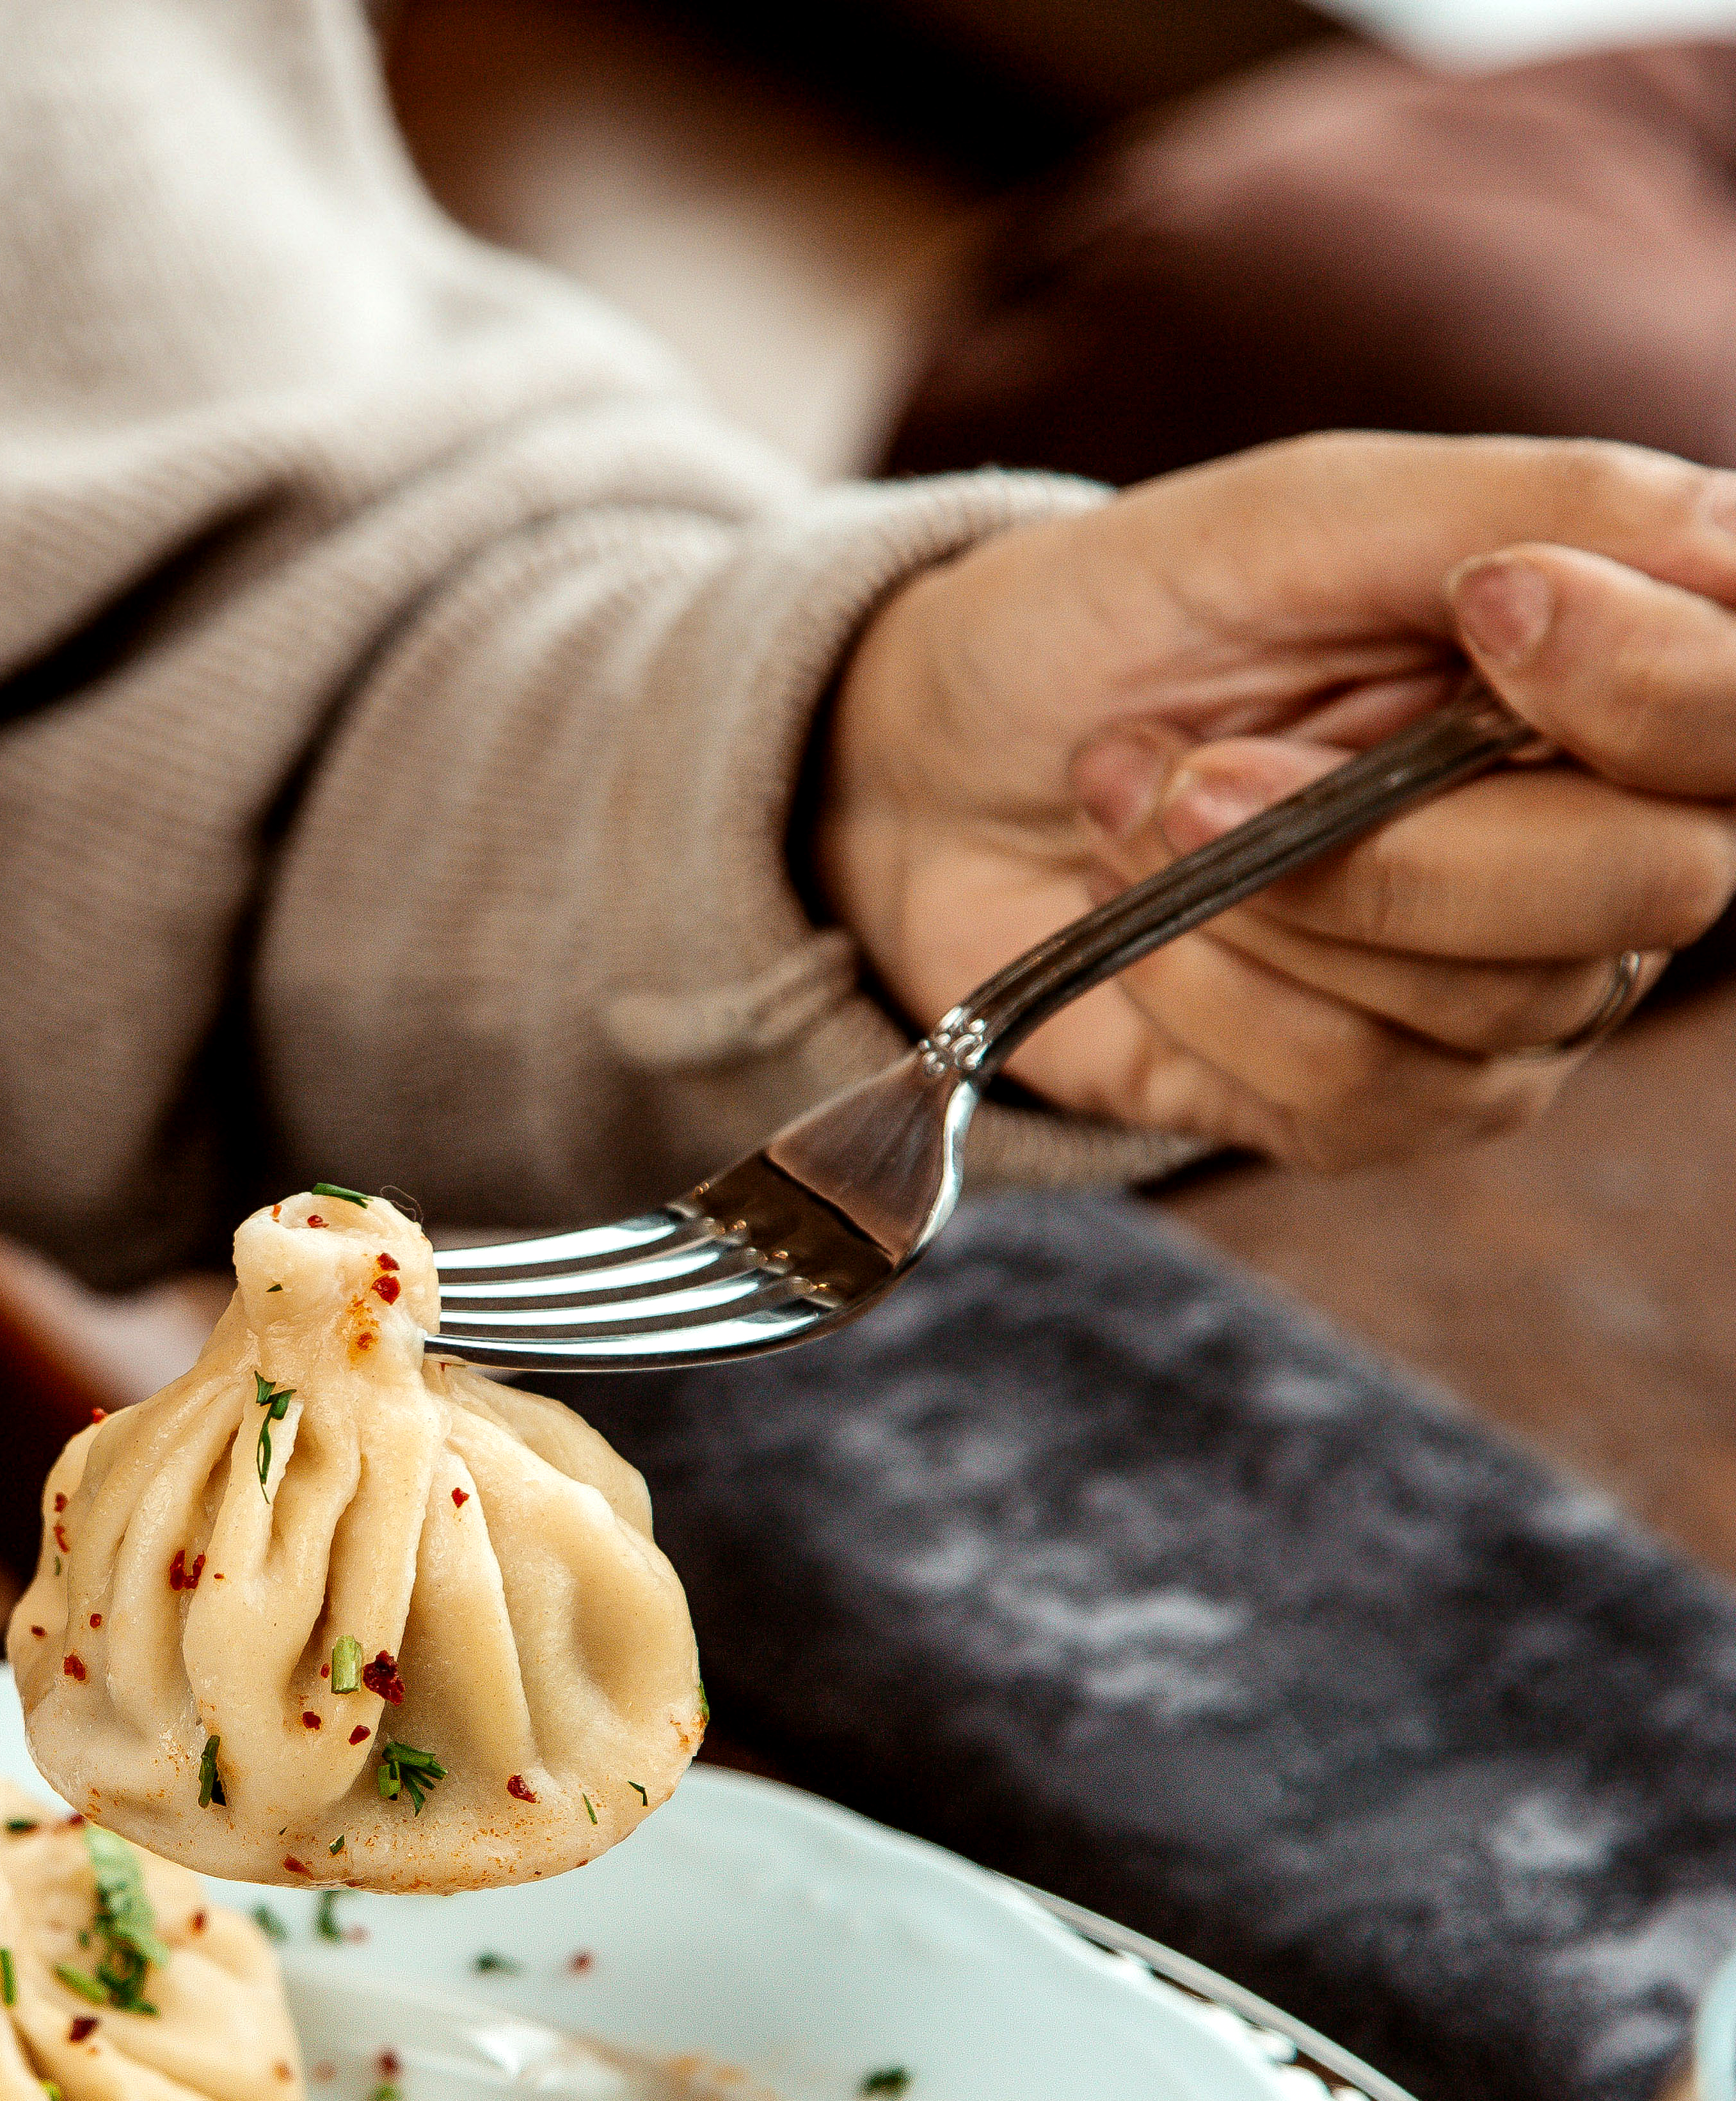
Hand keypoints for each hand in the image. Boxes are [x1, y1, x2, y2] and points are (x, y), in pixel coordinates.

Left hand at [813, 434, 1735, 1165]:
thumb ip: (1531, 507)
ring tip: (1136, 804)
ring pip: (1483, 1001)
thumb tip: (1719, 540)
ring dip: (1265, 902)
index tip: (1489, 610)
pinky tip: (1130, 911)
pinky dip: (1212, 993)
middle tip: (1201, 764)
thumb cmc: (1123, 621)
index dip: (1650, 679)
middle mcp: (1606, 846)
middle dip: (1406, 835)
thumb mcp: (1300, 516)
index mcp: (1622, 670)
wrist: (932, 772)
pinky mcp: (1380, 1105)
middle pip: (1649, 886)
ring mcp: (1504, 998)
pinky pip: (1353, 1090)